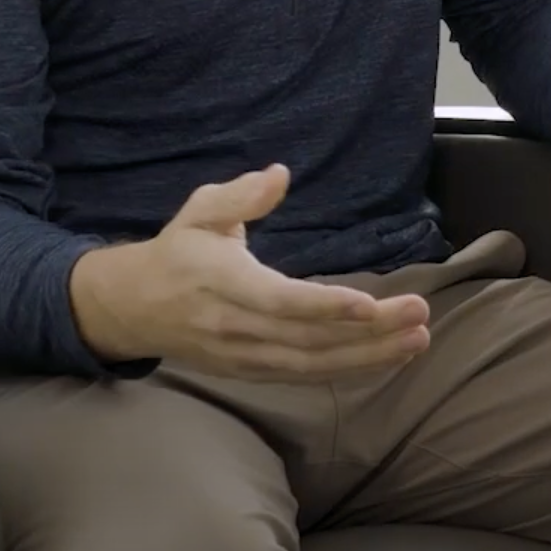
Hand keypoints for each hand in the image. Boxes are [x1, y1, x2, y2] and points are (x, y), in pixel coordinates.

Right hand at [69, 165, 430, 380]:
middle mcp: (235, 327)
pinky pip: (306, 376)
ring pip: (312, 365)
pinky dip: (349, 370)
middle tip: (420, 314)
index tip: (369, 305)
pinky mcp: (252, 372)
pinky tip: (388, 357)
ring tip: (417, 339)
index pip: (279, 302)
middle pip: (308, 338)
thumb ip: (240, 195)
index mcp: (222, 283)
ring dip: (369, 356)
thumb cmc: (177, 252)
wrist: (130, 309)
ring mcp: (244, 356)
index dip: (324, 308)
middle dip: (369, 332)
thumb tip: (279, 175)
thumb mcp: (199, 212)